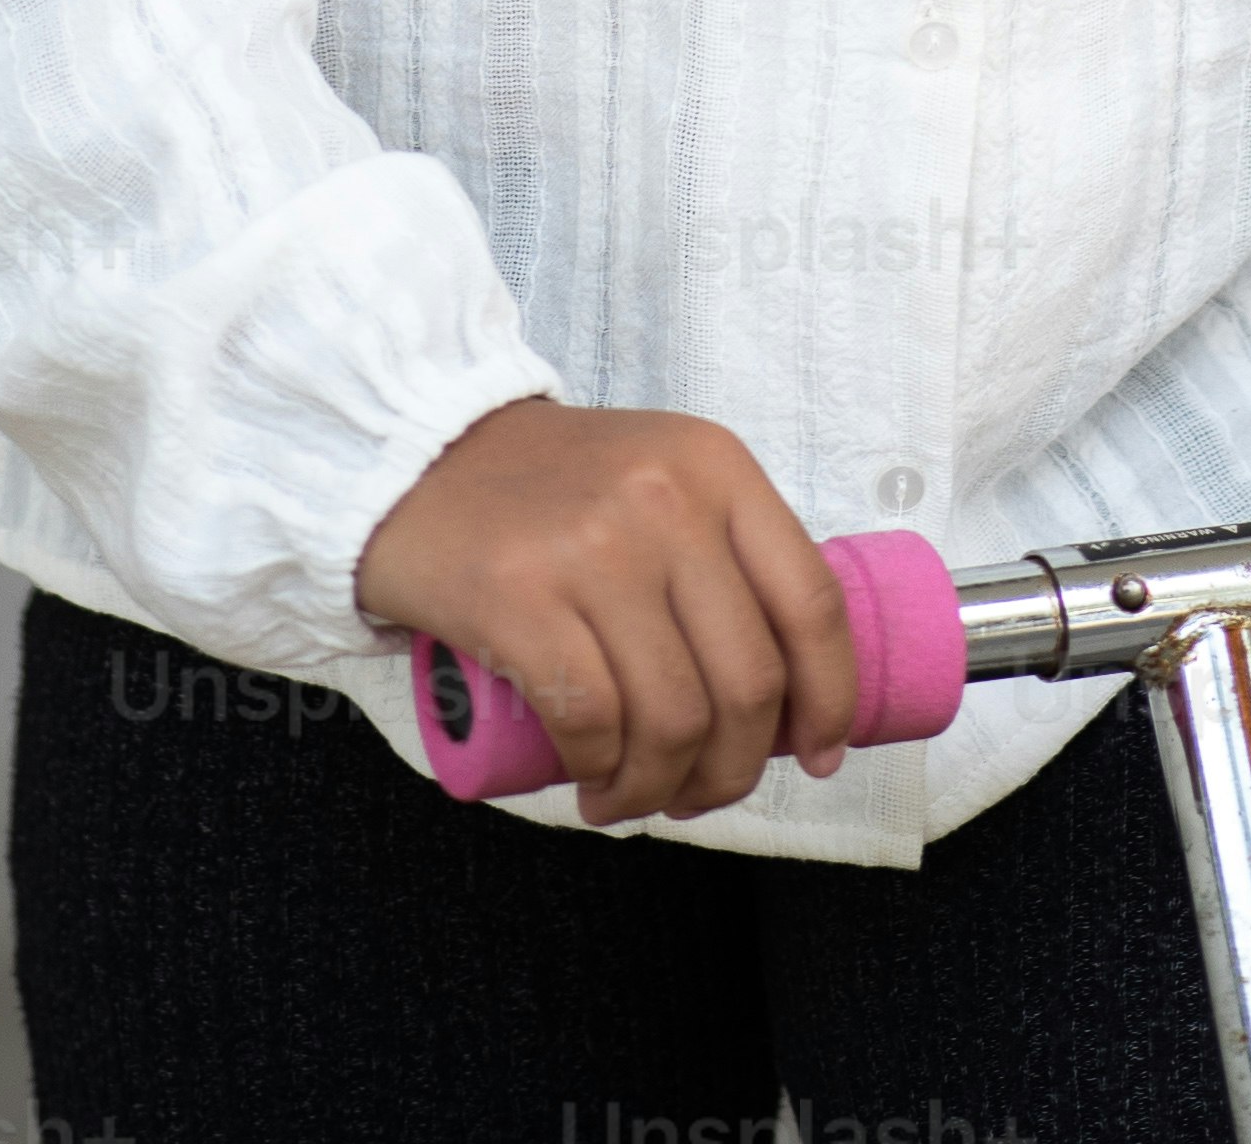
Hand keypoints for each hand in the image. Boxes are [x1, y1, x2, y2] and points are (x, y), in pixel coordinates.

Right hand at [356, 395, 861, 826]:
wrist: (420, 454)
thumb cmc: (554, 492)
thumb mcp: (662, 483)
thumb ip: (725, 557)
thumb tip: (794, 692)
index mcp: (717, 468)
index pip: (812, 602)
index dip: (830, 698)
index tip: (819, 754)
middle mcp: (666, 499)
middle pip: (748, 681)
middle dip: (734, 768)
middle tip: (698, 792)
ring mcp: (593, 547)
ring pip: (674, 718)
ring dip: (662, 787)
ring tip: (632, 797)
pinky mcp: (517, 596)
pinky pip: (592, 723)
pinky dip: (602, 775)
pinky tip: (591, 783)